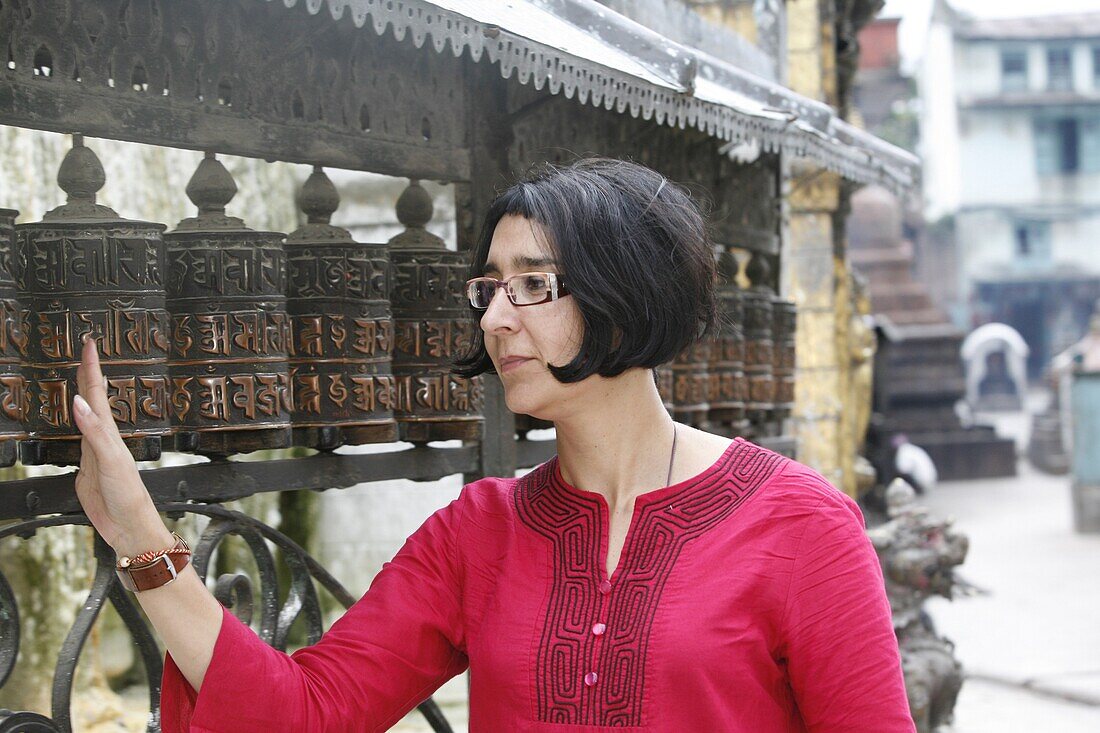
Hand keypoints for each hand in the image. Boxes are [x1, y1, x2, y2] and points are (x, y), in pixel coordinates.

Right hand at [73, 337, 171, 554]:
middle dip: (88, 372)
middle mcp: (103, 437)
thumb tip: (80, 402)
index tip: (89, 343)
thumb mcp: (111, 461)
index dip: (91, 368)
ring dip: (83, 392)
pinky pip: (79, 435)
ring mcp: (95, 450)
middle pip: (93, 398)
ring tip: (80, 373)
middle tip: (84, 347)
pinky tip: (76, 415)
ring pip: (87, 413)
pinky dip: (76, 419)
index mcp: (109, 432)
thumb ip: (94, 432)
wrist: (128, 524)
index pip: (97, 392)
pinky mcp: (86, 465)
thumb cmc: (127, 494)